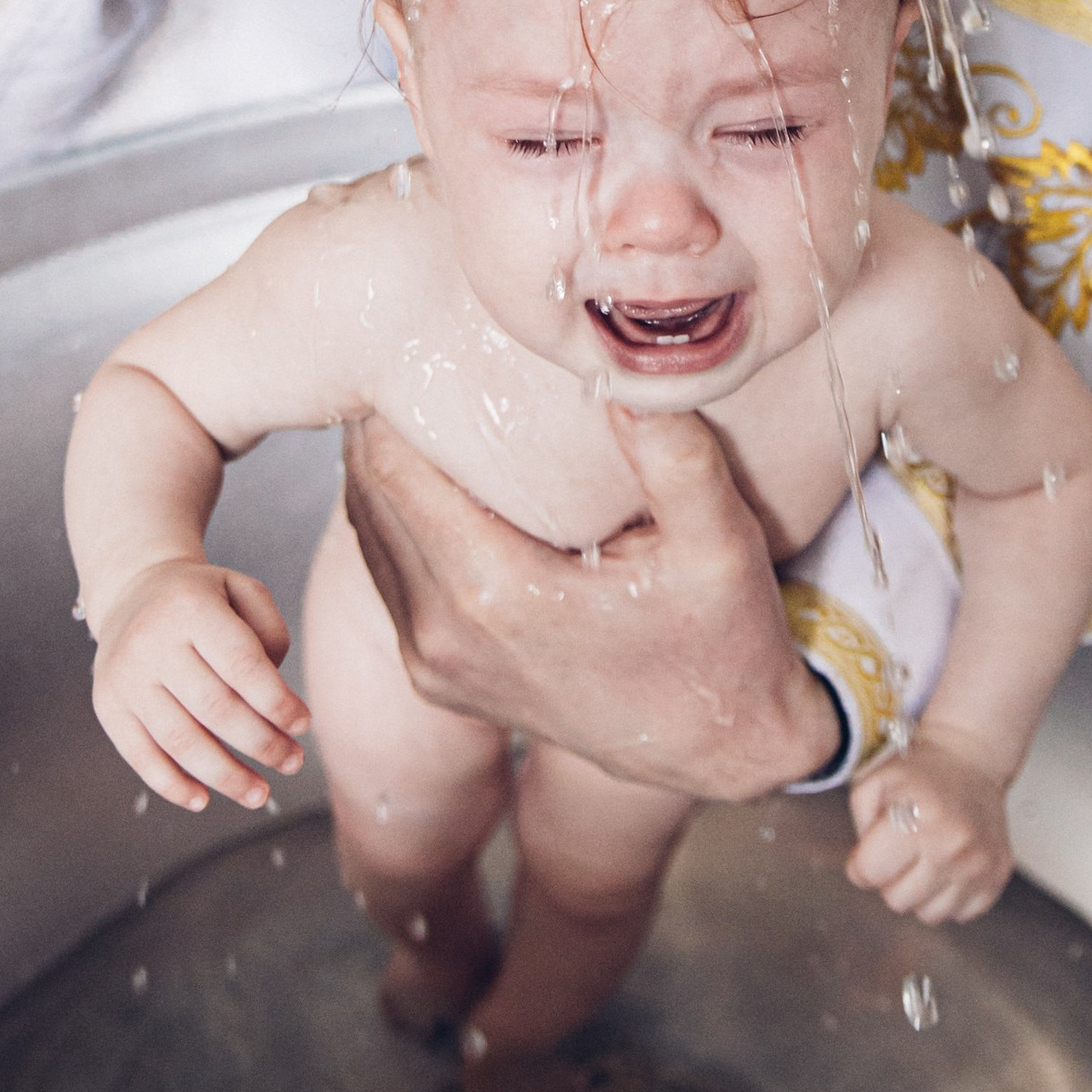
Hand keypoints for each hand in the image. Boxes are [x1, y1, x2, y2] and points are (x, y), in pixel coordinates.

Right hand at [88, 559, 307, 815]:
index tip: (303, 724)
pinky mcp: (108, 706)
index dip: (277, 702)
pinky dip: (172, 785)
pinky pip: (140, 756)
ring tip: (258, 793)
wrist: (132, 591)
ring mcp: (125, 678)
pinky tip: (203, 800)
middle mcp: (151, 642)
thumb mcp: (242, 590)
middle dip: (262, 743)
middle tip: (293, 761)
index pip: (242, 665)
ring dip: (225, 776)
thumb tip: (274, 696)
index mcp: (190, 608)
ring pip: (180, 740)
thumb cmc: (202, 599)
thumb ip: (270, 632)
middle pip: (215, 708)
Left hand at [342, 403, 842, 797]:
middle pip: (368, 495)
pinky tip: (441, 481)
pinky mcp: (439, 679)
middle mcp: (446, 634)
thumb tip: (627, 368)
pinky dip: (401, 525)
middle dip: (383, 425)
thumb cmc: (723, 646)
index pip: (391, 468)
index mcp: (495, 594)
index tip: (416, 340)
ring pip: (370, 537)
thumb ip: (673, 454)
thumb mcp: (717, 543)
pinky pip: (392, 579)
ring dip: (387, 473)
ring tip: (423, 407)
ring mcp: (435, 664)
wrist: (723, 751)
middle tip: (414, 354)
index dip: (391, 398)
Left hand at [845, 729, 1012, 922]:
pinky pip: (960, 914)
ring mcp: (980, 864)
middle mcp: (953, 846)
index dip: (862, 864)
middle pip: (896, 901)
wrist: (972, 760)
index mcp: (918, 819)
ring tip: (926, 857)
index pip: (869, 874)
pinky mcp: (998, 875)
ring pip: (929, 915)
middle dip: (891, 879)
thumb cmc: (916, 774)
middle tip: (902, 850)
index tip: (872, 848)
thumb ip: (858, 827)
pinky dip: (949, 896)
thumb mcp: (873, 783)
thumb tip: (864, 872)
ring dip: (920, 892)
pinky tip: (949, 865)